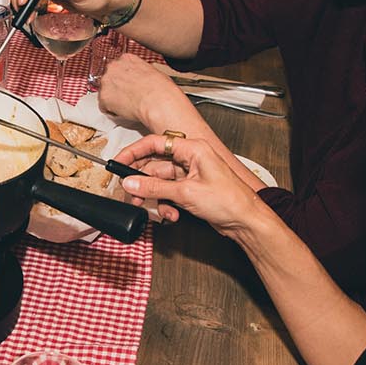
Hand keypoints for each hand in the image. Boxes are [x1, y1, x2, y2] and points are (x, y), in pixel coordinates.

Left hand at [97, 55, 213, 138]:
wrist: (158, 102)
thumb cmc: (161, 89)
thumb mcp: (153, 71)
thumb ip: (140, 72)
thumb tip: (142, 78)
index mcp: (127, 59)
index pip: (118, 67)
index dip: (123, 78)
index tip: (127, 85)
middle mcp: (113, 67)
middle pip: (109, 78)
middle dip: (116, 88)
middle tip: (128, 97)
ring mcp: (106, 82)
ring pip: (105, 92)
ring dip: (113, 99)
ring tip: (128, 105)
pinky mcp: (103, 98)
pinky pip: (104, 106)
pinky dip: (111, 111)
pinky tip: (123, 111)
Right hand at [114, 135, 264, 233]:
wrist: (246, 222)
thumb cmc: (230, 201)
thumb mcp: (186, 193)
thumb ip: (155, 187)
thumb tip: (132, 181)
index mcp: (193, 149)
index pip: (155, 143)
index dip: (134, 152)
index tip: (119, 162)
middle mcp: (191, 158)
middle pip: (155, 164)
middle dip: (142, 180)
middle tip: (130, 191)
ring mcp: (190, 175)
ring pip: (160, 181)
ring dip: (153, 195)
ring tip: (147, 205)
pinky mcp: (191, 189)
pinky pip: (169, 193)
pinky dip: (165, 203)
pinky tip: (169, 214)